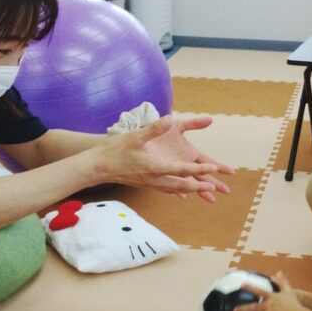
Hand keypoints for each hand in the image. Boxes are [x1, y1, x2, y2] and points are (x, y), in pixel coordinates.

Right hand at [98, 115, 233, 200]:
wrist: (97, 167)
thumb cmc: (114, 151)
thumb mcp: (134, 136)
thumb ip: (153, 128)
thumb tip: (168, 119)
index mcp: (155, 167)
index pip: (182, 170)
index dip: (198, 170)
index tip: (212, 169)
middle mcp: (154, 178)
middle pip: (182, 185)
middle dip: (199, 187)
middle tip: (214, 188)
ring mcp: (149, 183)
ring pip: (175, 189)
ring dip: (190, 190)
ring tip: (204, 192)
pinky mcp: (145, 183)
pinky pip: (165, 189)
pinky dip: (177, 190)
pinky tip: (181, 191)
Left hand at [234, 272, 303, 310]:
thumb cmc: (294, 304)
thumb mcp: (288, 291)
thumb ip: (282, 282)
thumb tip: (278, 272)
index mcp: (271, 297)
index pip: (258, 291)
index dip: (249, 287)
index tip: (241, 285)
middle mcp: (268, 306)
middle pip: (252, 308)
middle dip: (242, 309)